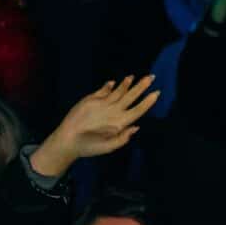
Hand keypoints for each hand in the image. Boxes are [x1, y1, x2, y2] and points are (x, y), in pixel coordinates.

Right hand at [35, 76, 158, 177]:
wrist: (68, 141)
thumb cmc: (89, 147)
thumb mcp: (108, 147)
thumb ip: (122, 138)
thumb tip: (136, 127)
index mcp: (121, 123)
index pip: (138, 110)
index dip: (148, 102)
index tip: (156, 93)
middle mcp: (115, 112)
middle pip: (131, 97)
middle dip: (141, 87)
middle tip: (151, 77)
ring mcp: (104, 105)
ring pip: (119, 92)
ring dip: (126, 84)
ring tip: (133, 77)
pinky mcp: (92, 100)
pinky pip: (103, 91)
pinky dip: (108, 86)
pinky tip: (113, 83)